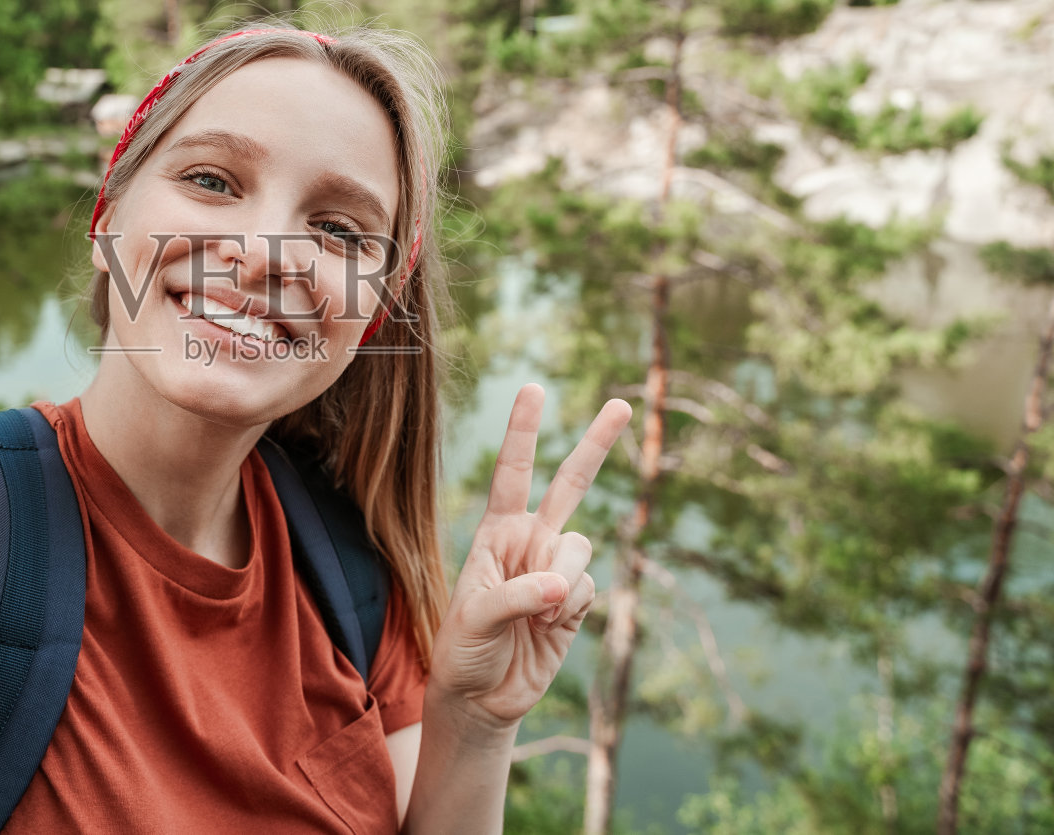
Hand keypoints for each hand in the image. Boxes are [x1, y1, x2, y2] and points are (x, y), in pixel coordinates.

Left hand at [429, 384, 631, 730]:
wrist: (482, 696)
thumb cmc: (464, 649)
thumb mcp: (474, 619)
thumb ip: (516, 596)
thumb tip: (563, 584)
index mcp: (496, 531)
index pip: (512, 472)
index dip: (523, 431)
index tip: (535, 389)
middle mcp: (530, 540)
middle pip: (570, 483)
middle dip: (596, 444)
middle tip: (621, 404)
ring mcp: (556, 568)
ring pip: (581, 547)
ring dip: (563, 578)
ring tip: (537, 611)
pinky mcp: (576, 600)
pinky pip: (589, 586)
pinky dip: (573, 605)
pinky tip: (550, 625)